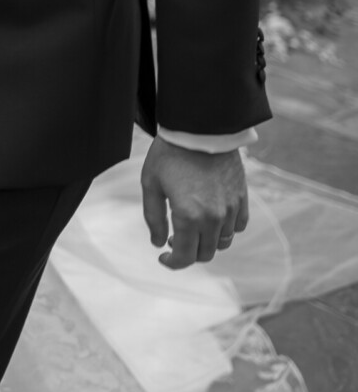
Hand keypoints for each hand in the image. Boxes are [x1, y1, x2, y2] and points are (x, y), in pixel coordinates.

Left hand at [140, 135, 248, 269]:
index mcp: (189, 216)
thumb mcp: (150, 184)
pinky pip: (238, 226)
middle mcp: (213, 217)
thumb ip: (153, 218)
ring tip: (192, 227)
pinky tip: (212, 218)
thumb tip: (159, 243)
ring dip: (207, 241)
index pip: (185, 257)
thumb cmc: (170, 154)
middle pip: (205, 253)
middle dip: (188, 252)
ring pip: (223, 242)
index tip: (163, 257)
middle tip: (175, 238)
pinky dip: (226, 229)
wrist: (199, 128)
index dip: (173, 263)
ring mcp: (230, 208)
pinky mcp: (241, 197)